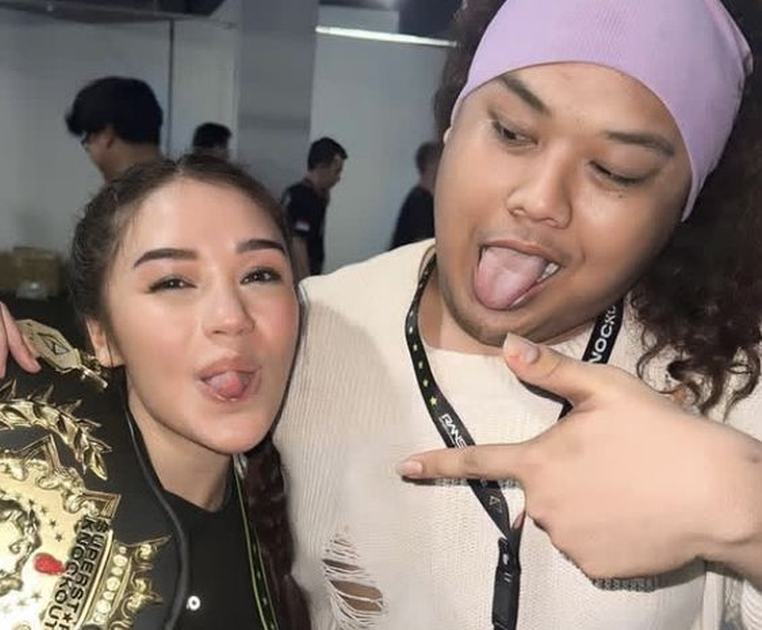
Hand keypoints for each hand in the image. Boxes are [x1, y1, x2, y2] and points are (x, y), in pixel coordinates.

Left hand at [397, 335, 761, 580]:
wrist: (719, 495)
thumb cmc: (660, 434)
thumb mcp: (605, 390)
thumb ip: (550, 370)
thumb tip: (506, 343)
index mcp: (538, 460)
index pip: (477, 460)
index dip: (437, 463)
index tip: (403, 468)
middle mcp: (542, 505)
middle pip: (538, 489)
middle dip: (563, 475)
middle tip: (612, 463)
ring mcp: (567, 541)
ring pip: (564, 518)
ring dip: (586, 505)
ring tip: (630, 487)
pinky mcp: (594, 568)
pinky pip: (588, 546)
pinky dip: (606, 533)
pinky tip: (636, 517)